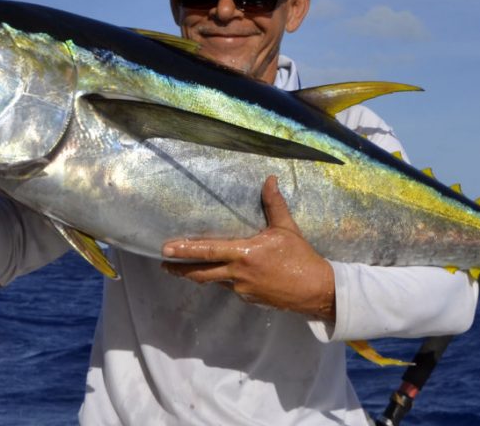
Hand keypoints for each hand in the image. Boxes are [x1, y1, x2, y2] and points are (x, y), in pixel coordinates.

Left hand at [161, 175, 335, 321]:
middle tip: (164, 264)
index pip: (208, 251)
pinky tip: (222, 274)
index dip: (185, 250)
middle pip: (201, 273)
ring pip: (214, 281)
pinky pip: (230, 287)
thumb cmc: (300, 257)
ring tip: (186, 269)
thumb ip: (274, 205)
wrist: (316, 290)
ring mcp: (242, 289)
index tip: (165, 249)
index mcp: (245, 254)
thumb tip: (269, 179)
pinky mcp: (249, 299)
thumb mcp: (287, 228)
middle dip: (180, 269)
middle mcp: (238, 274)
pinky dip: (223, 280)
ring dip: (199, 275)